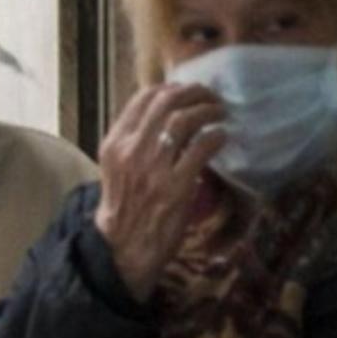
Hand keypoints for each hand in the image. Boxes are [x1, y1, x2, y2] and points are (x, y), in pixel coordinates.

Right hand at [93, 83, 229, 301]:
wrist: (123, 248)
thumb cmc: (125, 208)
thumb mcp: (118, 168)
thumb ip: (135, 141)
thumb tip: (167, 115)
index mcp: (114, 143)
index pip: (143, 98)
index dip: (172, 88)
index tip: (188, 92)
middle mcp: (131, 150)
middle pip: (166, 102)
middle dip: (195, 93)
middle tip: (212, 97)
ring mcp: (153, 168)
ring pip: (184, 120)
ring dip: (209, 110)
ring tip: (221, 113)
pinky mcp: (175, 186)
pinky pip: (202, 148)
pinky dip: (216, 137)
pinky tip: (222, 138)